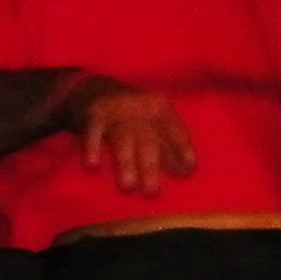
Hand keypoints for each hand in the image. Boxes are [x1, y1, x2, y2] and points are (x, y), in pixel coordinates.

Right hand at [61, 79, 196, 195]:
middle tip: (151, 191)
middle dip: (150, 166)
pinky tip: (92, 166)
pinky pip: (91, 134)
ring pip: (122, 140)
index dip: (183, 147)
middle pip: (148, 139)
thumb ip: (168, 143)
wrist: (92, 88)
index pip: (175, 128)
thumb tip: (186, 171)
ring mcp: (116, 112)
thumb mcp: (153, 119)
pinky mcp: (92, 115)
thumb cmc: (131, 114)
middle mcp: (141, 109)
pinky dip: (91, 148)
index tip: (189, 169)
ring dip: (125, 163)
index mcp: (160, 109)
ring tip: (127, 187)